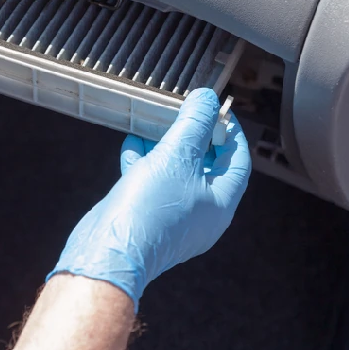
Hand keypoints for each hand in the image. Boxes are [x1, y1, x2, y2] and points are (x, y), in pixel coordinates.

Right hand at [48, 89, 250, 310]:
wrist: (110, 250)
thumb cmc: (150, 208)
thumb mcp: (177, 155)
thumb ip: (195, 123)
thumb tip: (207, 99)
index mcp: (221, 204)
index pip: (238, 161)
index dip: (231, 131)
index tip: (218, 109)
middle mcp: (202, 214)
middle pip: (207, 166)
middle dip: (194, 135)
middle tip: (185, 111)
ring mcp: (174, 218)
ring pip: (177, 173)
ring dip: (167, 146)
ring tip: (156, 122)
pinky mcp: (148, 218)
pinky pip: (153, 184)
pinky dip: (146, 162)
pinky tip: (133, 143)